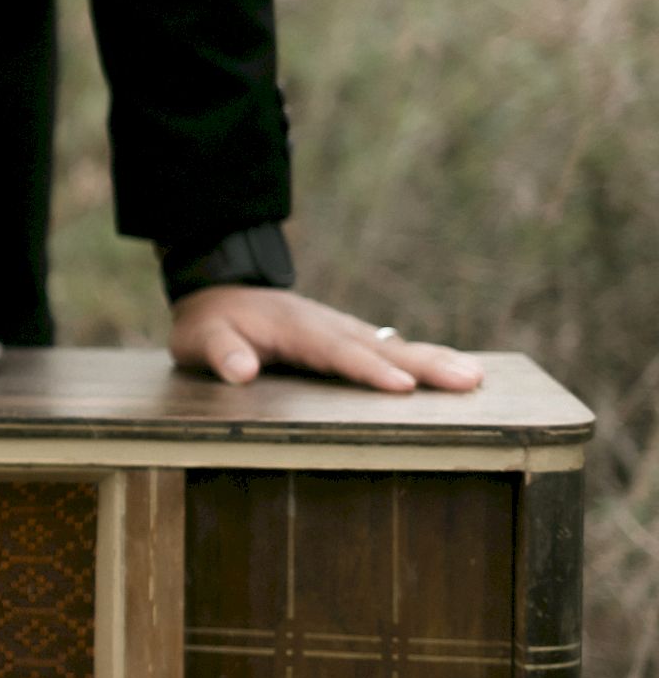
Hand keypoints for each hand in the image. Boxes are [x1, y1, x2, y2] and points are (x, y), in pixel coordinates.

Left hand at [170, 285, 486, 393]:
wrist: (219, 289)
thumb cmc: (208, 322)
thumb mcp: (200, 338)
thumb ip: (220, 352)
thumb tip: (242, 370)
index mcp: (296, 329)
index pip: (337, 352)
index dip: (369, 370)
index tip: (403, 387)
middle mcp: (327, 325)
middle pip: (380, 347)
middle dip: (425, 365)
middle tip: (469, 381)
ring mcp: (341, 329)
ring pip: (392, 346)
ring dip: (434, 360)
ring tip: (476, 377)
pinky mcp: (346, 337)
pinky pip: (388, 348)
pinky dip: (421, 358)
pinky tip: (452, 370)